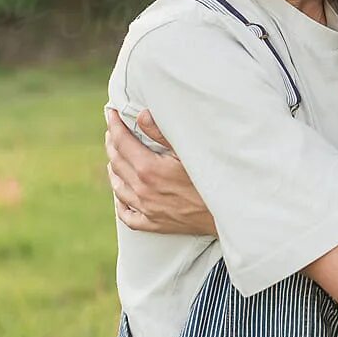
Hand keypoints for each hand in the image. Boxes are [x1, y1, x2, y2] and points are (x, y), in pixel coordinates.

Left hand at [105, 109, 216, 234]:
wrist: (225, 212)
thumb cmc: (210, 177)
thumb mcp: (188, 150)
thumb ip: (162, 133)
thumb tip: (142, 116)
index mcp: (148, 169)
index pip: (122, 142)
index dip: (115, 125)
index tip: (112, 113)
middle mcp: (142, 190)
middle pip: (117, 162)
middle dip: (112, 142)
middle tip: (113, 130)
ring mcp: (146, 208)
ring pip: (118, 187)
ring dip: (114, 169)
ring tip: (114, 157)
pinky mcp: (153, 223)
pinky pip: (127, 215)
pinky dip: (120, 202)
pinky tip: (121, 195)